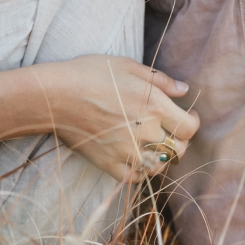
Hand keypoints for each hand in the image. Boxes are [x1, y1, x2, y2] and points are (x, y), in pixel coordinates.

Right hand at [34, 56, 200, 181]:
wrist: (52, 95)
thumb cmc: (90, 74)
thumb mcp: (129, 67)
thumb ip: (160, 80)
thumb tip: (183, 89)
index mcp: (154, 105)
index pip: (189, 128)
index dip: (192, 123)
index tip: (186, 117)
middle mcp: (145, 130)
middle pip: (178, 150)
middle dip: (179, 142)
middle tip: (170, 133)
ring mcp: (126, 150)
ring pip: (158, 166)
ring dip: (161, 158)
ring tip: (155, 147)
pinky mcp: (107, 163)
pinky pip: (134, 178)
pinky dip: (140, 172)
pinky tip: (137, 160)